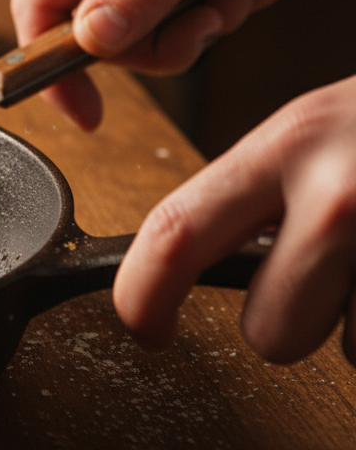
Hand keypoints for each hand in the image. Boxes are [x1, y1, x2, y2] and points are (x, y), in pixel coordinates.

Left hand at [113, 74, 355, 363]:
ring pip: (349, 347)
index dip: (141, 297)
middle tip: (327, 276)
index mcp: (290, 145)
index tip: (143, 324)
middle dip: (290, 321)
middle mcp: (342, 193)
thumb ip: (262, 189)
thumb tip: (194, 255)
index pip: (175, 234)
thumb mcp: (321, 130)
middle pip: (270, 331)